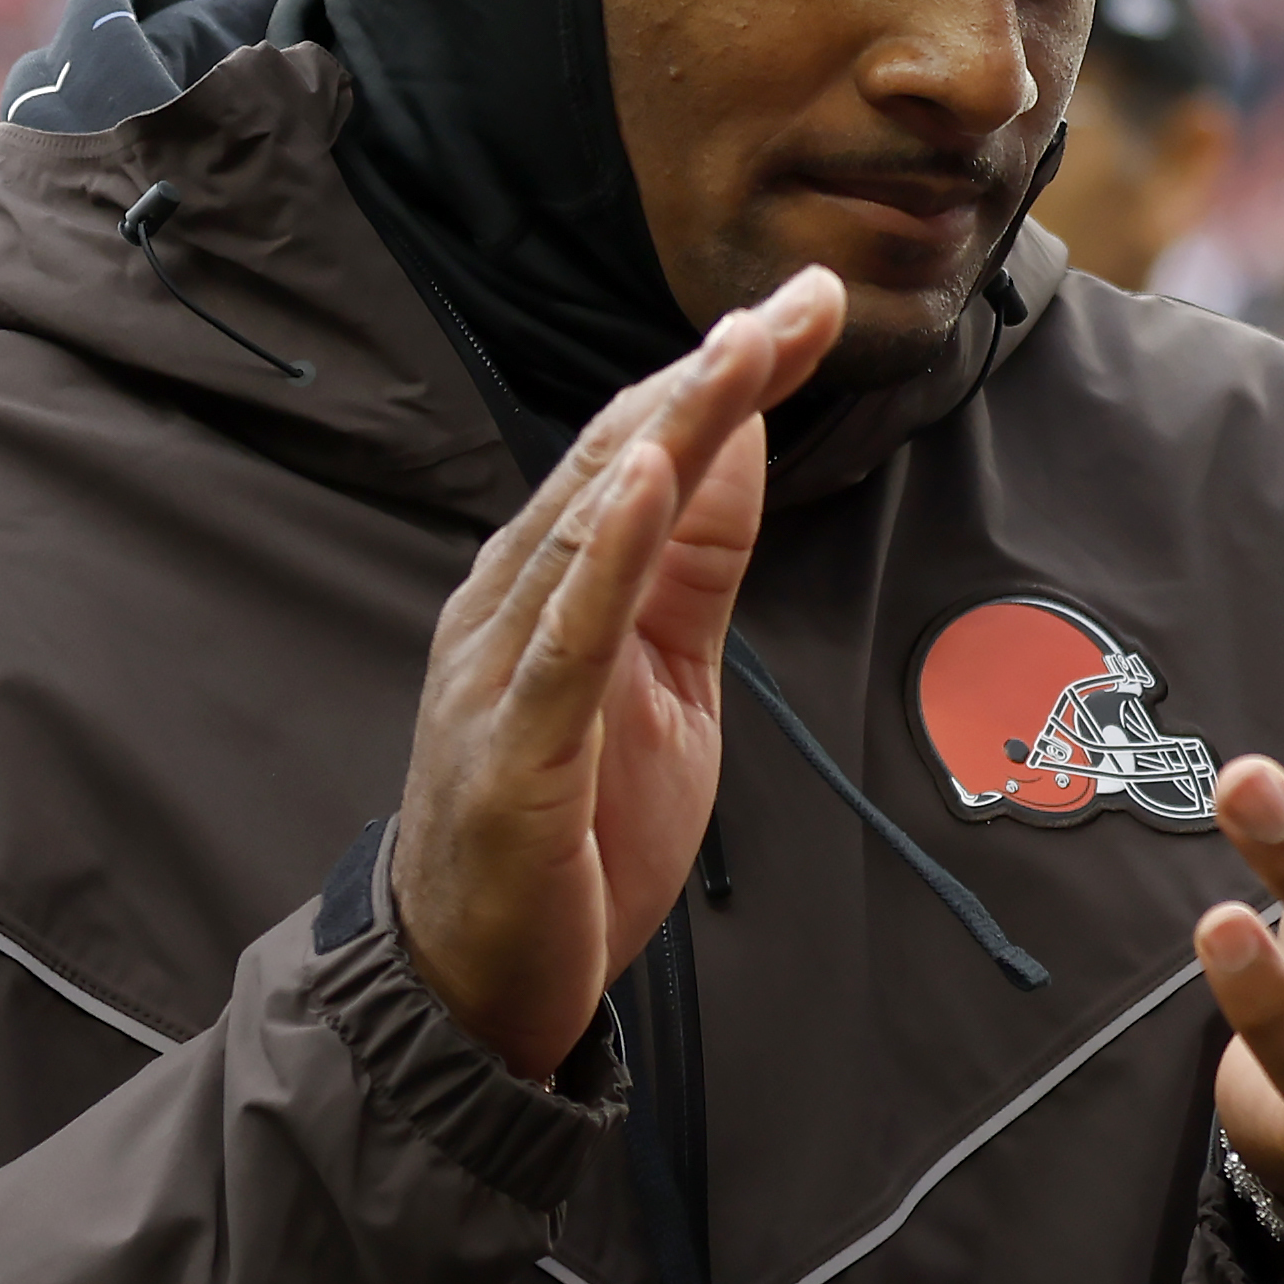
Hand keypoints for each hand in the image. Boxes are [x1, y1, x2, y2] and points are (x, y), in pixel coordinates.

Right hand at [389, 272, 846, 1080]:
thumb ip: (696, 568)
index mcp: (549, 583)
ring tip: (737, 348)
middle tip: (801, 300)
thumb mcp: (668, 681)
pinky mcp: (514, 744)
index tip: (809, 307)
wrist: (474, 983)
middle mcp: (511, 602)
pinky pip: (564, 634)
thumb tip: (738, 443)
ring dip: (671, 429)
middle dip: (716, 376)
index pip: (643, 451)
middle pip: (621, 461)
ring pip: (593, 524)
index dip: (727, 375)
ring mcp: (501, 668)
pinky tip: (648, 475)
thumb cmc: (571, 831)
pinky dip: (608, 550)